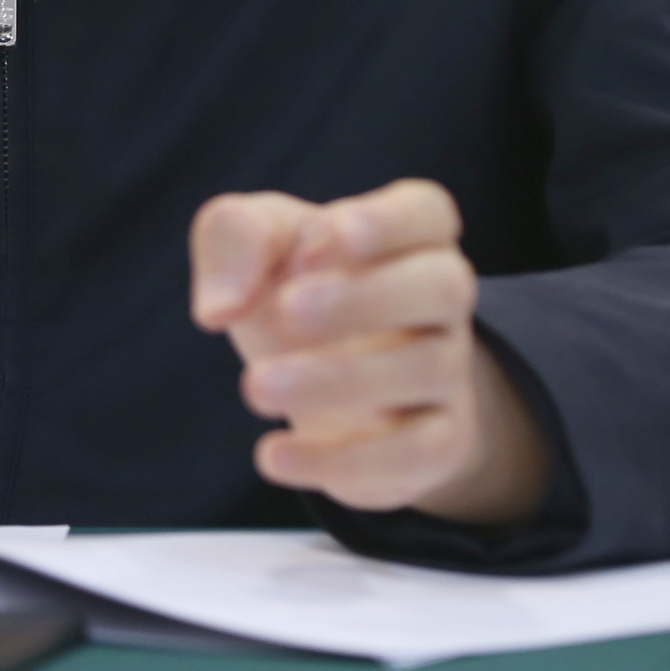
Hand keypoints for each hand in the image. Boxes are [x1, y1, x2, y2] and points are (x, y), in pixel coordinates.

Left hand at [189, 178, 548, 525]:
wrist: (334, 389)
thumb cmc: (298, 292)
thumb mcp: (259, 248)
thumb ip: (235, 240)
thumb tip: (220, 306)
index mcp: (409, 235)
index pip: (426, 211)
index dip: (378, 222)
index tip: (310, 246)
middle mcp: (442, 298)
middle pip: (445, 285)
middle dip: (364, 298)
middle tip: (285, 310)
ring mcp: (449, 371)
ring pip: (428, 369)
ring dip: (337, 379)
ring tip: (255, 387)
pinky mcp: (438, 443)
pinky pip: (412, 453)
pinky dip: (340, 460)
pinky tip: (272, 456)